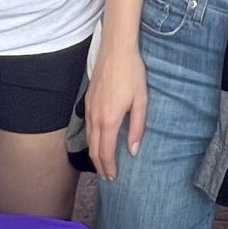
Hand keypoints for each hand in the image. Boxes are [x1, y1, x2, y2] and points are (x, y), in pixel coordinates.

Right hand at [84, 43, 147, 180]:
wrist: (116, 50)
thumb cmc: (132, 74)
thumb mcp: (141, 101)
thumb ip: (137, 128)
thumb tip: (132, 151)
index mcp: (109, 120)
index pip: (105, 152)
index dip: (108, 167)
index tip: (113, 178)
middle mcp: (95, 117)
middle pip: (93, 149)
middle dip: (99, 165)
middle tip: (107, 177)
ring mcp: (89, 108)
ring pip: (88, 138)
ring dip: (94, 154)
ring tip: (102, 164)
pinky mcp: (87, 100)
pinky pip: (87, 126)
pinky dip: (91, 140)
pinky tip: (97, 141)